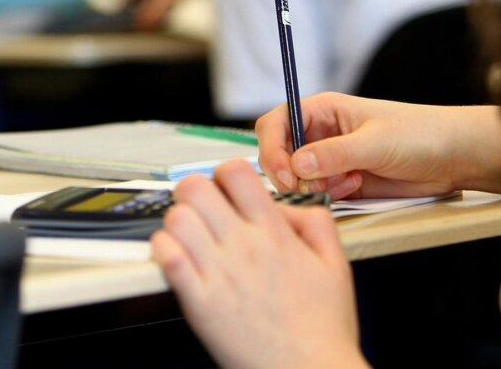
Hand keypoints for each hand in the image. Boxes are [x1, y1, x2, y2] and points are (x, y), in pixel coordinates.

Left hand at [151, 160, 366, 368]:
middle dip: (194, 190)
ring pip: (176, 218)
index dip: (225, 173)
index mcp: (274, 234)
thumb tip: (287, 205)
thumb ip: (315, 222)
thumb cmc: (322, 328)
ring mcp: (218, 274)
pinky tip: (178, 257)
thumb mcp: (336, 264)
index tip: (226, 188)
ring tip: (189, 234)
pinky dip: (164, 250)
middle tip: (201, 207)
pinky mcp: (199, 303)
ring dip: (178, 220)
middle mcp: (243, 248)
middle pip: (195, 188)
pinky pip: (166, 257)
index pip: (235, 172)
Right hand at [256, 93, 500, 197]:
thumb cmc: (419, 135)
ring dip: (313, 186)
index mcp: (322, 110)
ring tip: (347, 183)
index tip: (285, 174)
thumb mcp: (375, 143)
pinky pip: (318, 191)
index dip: (271, 148)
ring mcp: (330, 157)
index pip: (276, 123)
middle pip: (280, 152)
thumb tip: (296, 164)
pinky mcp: (342, 180)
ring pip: (298, 176)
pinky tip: (355, 188)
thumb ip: (333, 154)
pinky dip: (329, 195)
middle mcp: (320, 132)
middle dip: (289, 173)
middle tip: (310, 188)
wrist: (454, 158)